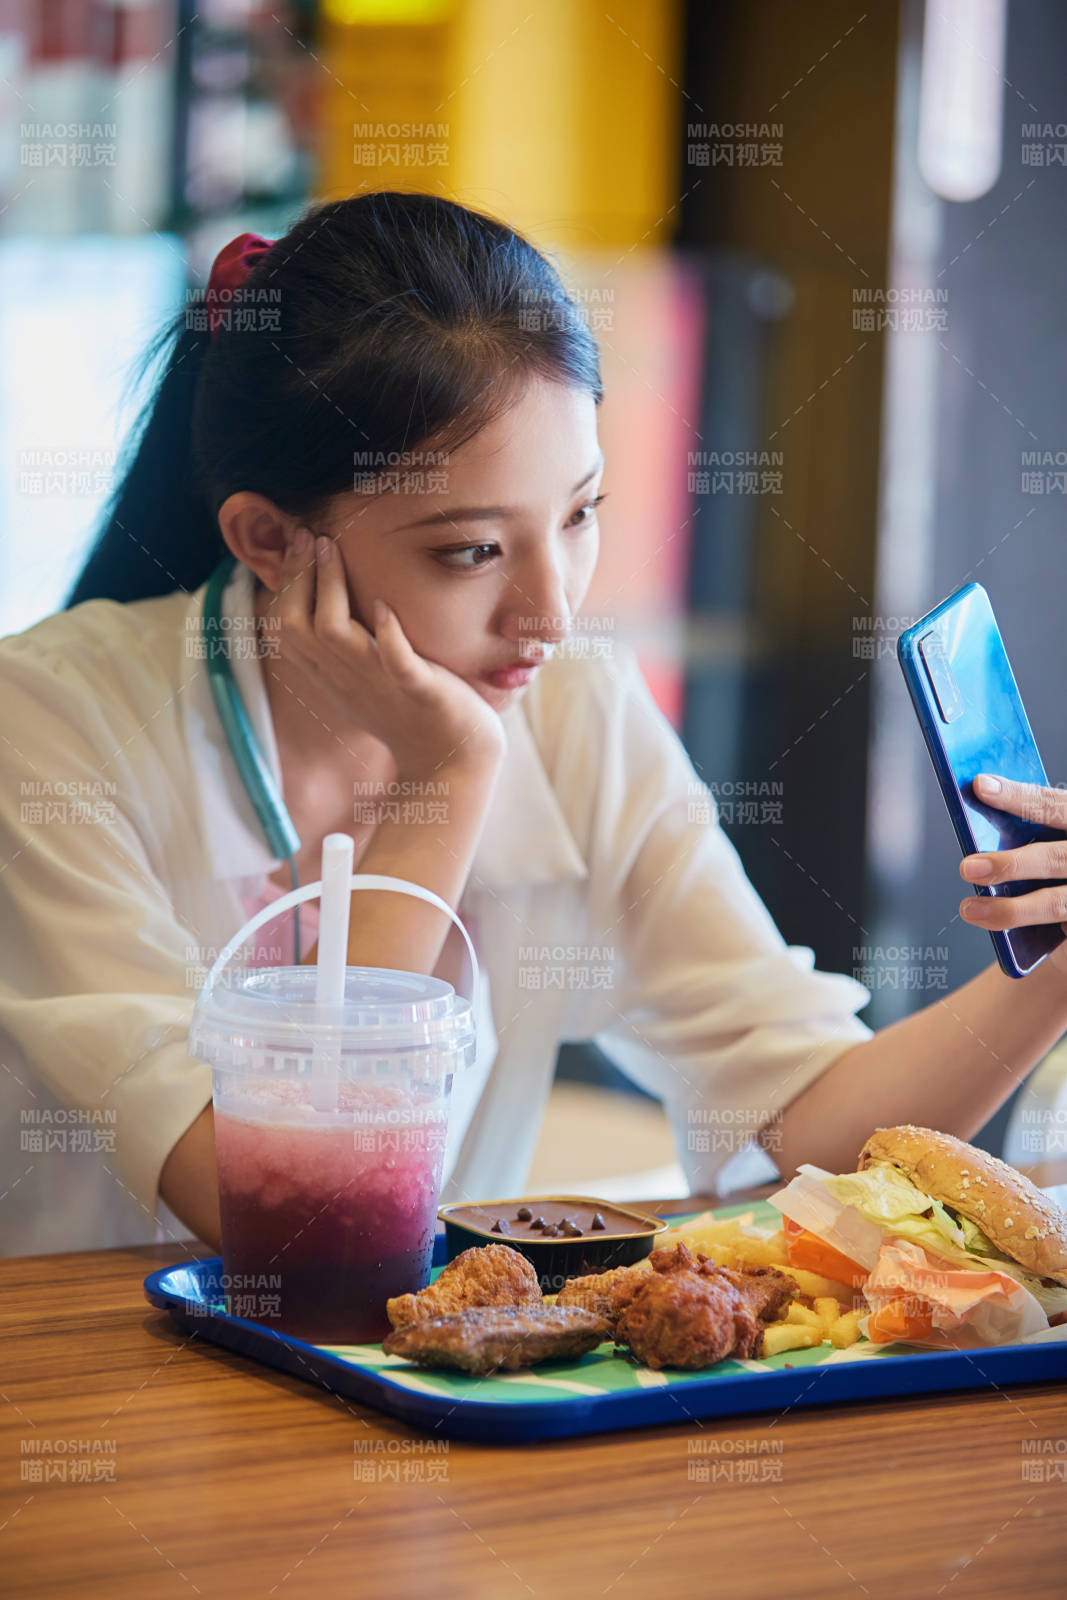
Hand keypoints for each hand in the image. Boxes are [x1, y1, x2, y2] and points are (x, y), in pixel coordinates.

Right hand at [266, 530, 506, 778]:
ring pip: (333, 636)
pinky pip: (397, 663)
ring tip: (331, 549)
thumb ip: (345, 649)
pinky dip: (387, 635)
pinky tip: (383, 607)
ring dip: (329, 589)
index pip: (284, 631)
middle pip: (294, 627)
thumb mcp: (365, 680)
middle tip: (306, 535)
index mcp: (331, 678)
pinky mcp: (421, 691)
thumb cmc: (412, 715)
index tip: (297, 545)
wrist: (452, 763)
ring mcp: (382, 686)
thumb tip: (329, 604)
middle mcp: (347, 680)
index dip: (283, 586)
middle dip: (295, 577)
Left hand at [958, 773, 1066, 932]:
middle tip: (967, 867)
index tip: (980, 786)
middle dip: (1009, 863)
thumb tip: (976, 805)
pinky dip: (1027, 934)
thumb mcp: (1045, 841)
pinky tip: (998, 936)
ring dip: (1008, 909)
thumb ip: (1025, 829)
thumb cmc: (1055, 871)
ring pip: (1055, 902)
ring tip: (970, 909)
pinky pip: (1058, 934)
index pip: (1053, 805)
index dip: (1017, 796)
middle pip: (1054, 856)